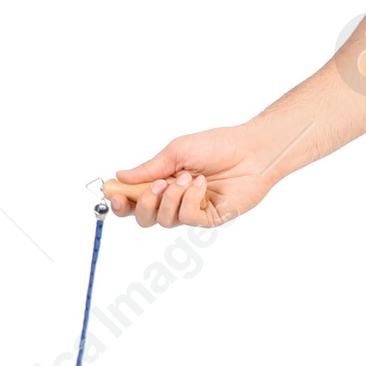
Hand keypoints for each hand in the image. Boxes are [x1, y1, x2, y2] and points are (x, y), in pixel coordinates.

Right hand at [105, 126, 279, 229]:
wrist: (251, 150)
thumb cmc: (217, 146)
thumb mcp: (177, 151)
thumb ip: (149, 168)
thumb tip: (120, 176)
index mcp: (164, 182)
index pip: (135, 200)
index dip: (121, 202)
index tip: (114, 193)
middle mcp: (175, 200)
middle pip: (145, 218)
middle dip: (144, 204)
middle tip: (156, 185)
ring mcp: (193, 211)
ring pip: (165, 220)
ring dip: (171, 198)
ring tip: (188, 178)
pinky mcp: (210, 218)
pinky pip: (189, 218)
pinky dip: (190, 200)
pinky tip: (202, 185)